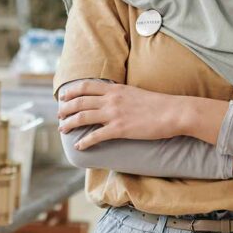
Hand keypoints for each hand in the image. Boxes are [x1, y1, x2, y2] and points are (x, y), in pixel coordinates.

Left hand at [58, 80, 185, 149]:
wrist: (173, 112)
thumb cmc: (158, 104)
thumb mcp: (134, 93)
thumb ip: (120, 95)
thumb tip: (110, 98)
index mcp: (115, 88)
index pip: (86, 86)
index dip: (71, 91)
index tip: (63, 97)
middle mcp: (111, 99)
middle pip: (79, 101)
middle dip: (65, 109)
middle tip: (59, 115)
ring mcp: (114, 114)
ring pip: (83, 117)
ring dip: (69, 124)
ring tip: (62, 129)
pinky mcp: (119, 129)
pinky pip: (96, 136)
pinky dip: (84, 142)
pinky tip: (78, 146)